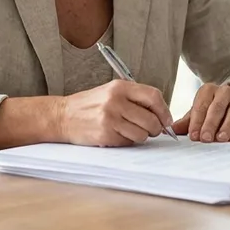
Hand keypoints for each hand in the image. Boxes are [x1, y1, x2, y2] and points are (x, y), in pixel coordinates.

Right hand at [59, 79, 174, 146]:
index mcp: (120, 87)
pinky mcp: (105, 135)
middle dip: (156, 128)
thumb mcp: (111, 91)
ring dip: (142, 136)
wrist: (62, 116)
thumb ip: (135, 98)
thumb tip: (161, 114)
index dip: (164, 110)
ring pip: (142, 134)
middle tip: (153, 130)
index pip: (154, 96)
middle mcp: (116, 101)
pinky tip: (118, 135)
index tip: (166, 120)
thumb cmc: (89, 105)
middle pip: (151, 119)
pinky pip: (128, 142)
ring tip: (131, 131)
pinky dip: (128, 141)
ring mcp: (110, 119)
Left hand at [172, 83, 229, 142]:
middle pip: (217, 107)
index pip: (201, 105)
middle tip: (204, 138)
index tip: (193, 136)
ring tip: (219, 139)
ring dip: (226, 127)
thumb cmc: (210, 110)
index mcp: (208, 90)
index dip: (197, 121)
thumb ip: (186, 122)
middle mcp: (224, 92)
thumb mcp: (197, 113)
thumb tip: (170, 130)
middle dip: (210, 124)